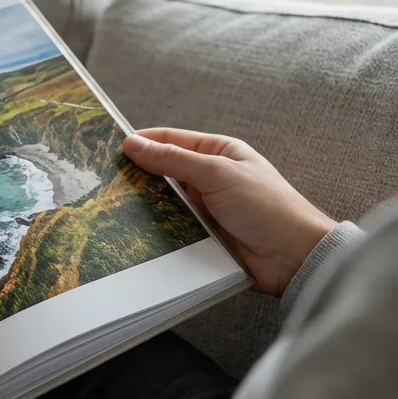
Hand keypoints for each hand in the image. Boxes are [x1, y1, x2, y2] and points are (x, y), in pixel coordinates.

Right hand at [122, 128, 335, 295]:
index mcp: (218, 153)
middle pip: (164, 172)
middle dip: (138, 175)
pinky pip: (170, 228)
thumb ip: (174, 159)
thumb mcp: (218, 174)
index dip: (142, 142)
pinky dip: (154, 229)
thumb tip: (133, 144)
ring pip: (164, 202)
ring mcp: (205, 208)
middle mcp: (209, 178)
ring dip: (144, 205)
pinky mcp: (201, 236)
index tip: (110, 149)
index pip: (171, 140)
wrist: (294, 258)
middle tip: (103, 180)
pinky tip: (131, 230)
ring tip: (110, 205)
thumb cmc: (267, 207)